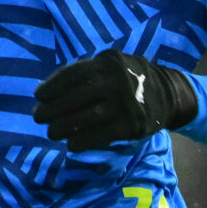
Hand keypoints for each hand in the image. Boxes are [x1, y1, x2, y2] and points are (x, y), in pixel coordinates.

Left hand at [32, 50, 196, 149]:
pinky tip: (71, 145)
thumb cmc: (127, 79)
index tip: (38, 97)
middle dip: (52, 110)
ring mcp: (126, 103)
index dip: (52, 86)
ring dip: (63, 128)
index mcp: (108, 62)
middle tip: (38, 118)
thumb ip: (83, 74)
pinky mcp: (133, 125)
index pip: (73, 75)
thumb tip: (45, 91)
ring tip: (51, 133)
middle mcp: (117, 81)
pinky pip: (101, 136)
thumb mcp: (110, 66)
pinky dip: (82, 141)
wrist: (168, 93)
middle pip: (76, 98)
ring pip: (86, 118)